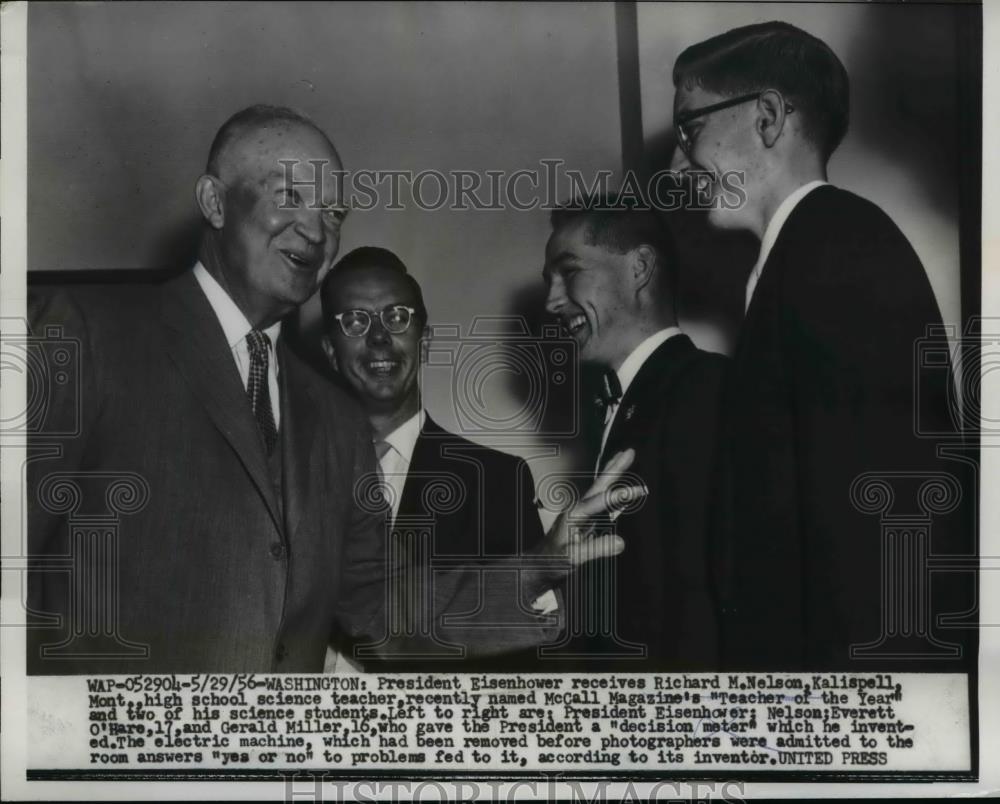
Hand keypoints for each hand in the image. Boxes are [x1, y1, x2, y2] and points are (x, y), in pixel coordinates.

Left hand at [535, 448, 645, 567]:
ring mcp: (581, 511)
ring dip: (613, 472)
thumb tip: (621, 542)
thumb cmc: (553, 560)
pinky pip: (601, 498)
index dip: (621, 495)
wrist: (539, 564)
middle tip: (630, 451)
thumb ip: (596, 548)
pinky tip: (619, 483)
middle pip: (600, 484)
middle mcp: (578, 508)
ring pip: (600, 487)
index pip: (602, 500)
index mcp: (575, 514)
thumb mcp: (574, 557)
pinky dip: (611, 487)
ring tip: (625, 455)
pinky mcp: (584, 517)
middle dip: (615, 467)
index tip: (640, 490)